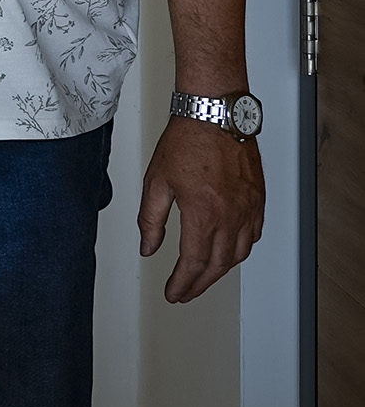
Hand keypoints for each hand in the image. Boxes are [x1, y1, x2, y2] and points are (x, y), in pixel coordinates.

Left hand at [139, 114, 265, 302]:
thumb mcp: (156, 182)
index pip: (193, 263)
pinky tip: (229, 252)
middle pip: (217, 265)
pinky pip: (254, 235)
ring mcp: (249, 209)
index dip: (182, 283)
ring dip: (220, 270)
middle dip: (200, 284)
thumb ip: (150, 220)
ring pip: (239, 254)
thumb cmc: (186, 141)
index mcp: (203, 214)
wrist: (215, 114)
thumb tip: (148, 248)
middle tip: (186, 292)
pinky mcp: (259, 200)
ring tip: (203, 277)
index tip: (173, 292)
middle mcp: (231, 216)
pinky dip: (241, 250)